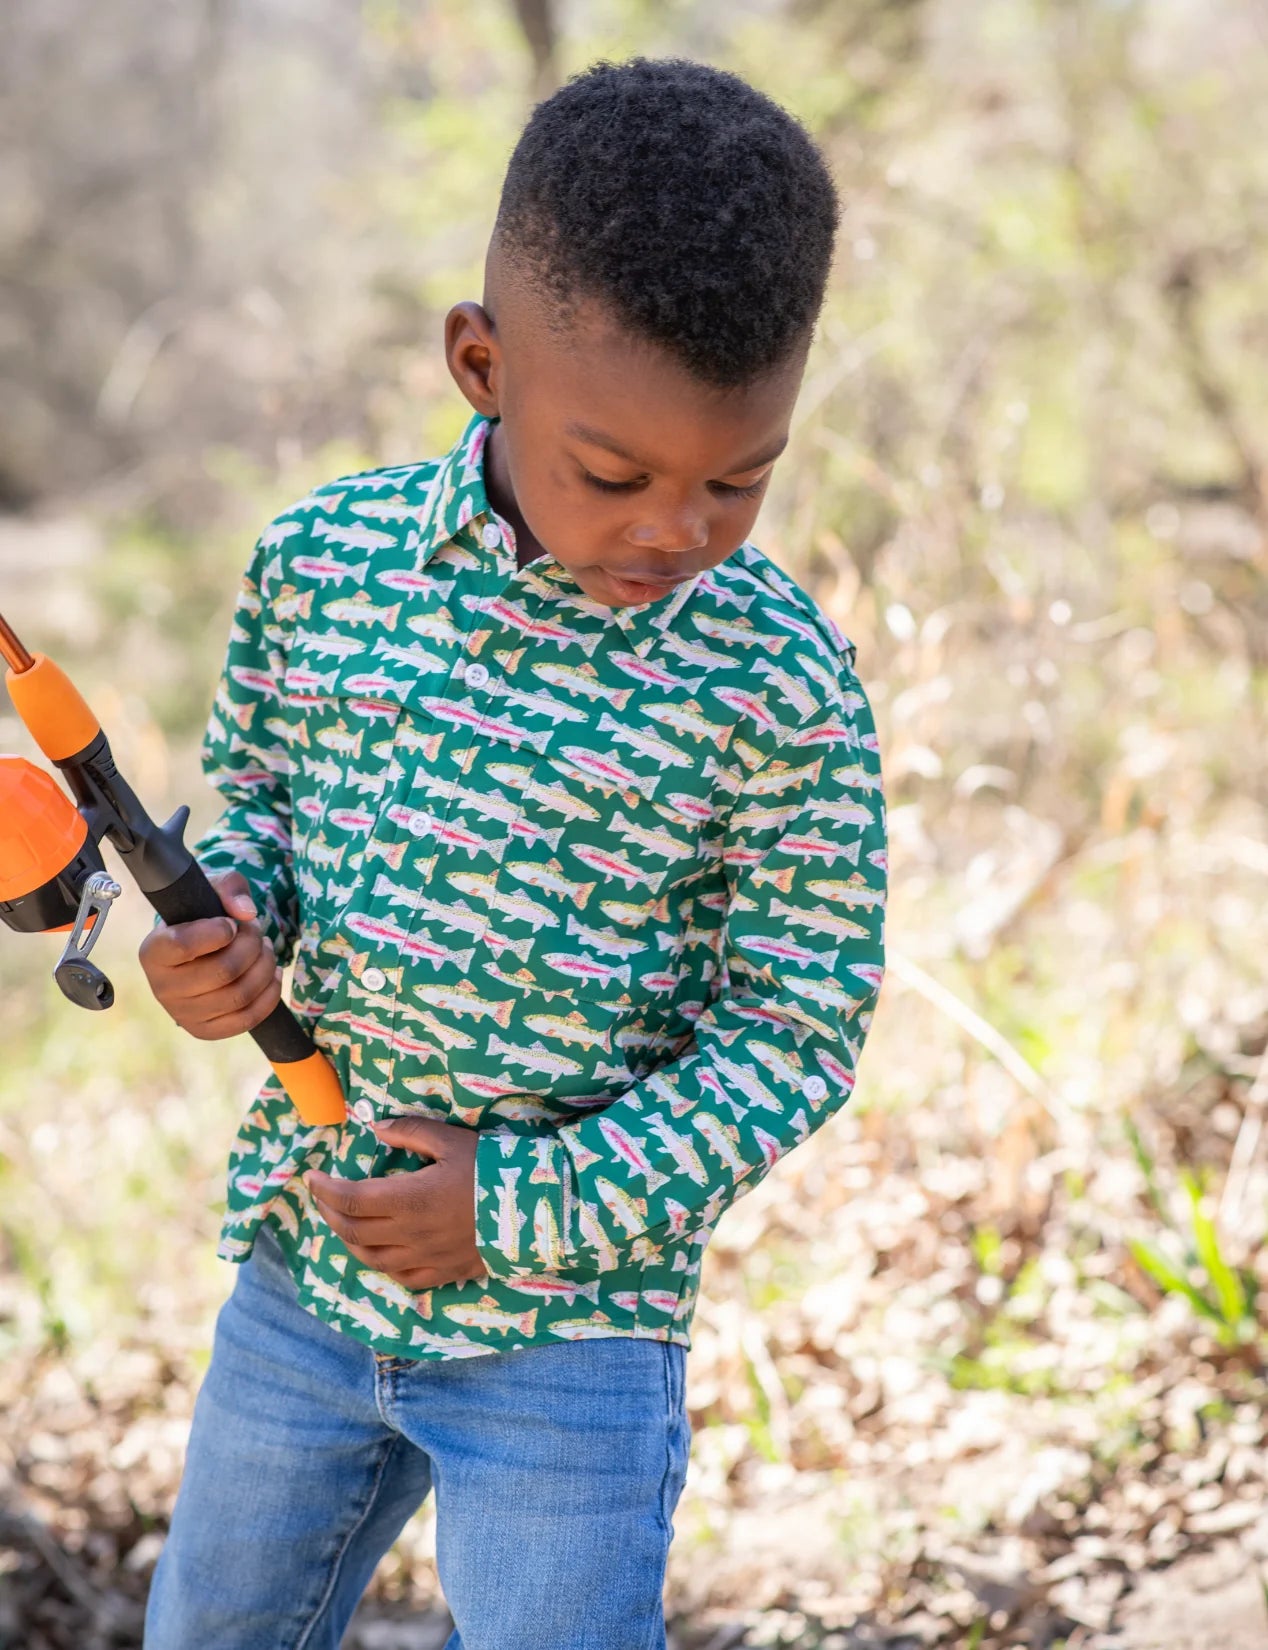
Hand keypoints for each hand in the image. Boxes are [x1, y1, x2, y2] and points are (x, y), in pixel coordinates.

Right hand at [139, 869, 282, 1040]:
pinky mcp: (205, 1031)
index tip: (230, 924)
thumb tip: (246, 912)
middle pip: (223, 971)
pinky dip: (269, 994)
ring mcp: (182, 1014)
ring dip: (264, 966)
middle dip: (252, 946)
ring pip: (239, 995)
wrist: (198, 951)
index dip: (218, 931)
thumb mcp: (212, 890)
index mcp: (153, 951)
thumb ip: (229, 887)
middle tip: (256, 932)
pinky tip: (271, 973)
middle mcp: (161, 987)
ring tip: (265, 948)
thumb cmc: (202, 917)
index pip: (182, 946)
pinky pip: (247, 1019)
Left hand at [304, 1117, 487, 1290]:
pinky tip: (379, 1251)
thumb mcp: (452, 1140)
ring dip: (348, 1240)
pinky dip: (380, 1264)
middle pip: (351, 1231)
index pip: (349, 1200)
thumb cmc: (494, 1169)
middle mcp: (409, 1235)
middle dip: (329, 1212)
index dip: (324, 1189)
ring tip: (342, 1222)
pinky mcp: (442, 1274)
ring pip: (370, 1259)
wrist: (536, 1211)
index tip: (312, 1177)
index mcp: (408, 1200)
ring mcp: (424, 1259)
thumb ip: (411, 1133)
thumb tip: (376, 1128)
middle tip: (322, 1196)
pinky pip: (400, 1277)